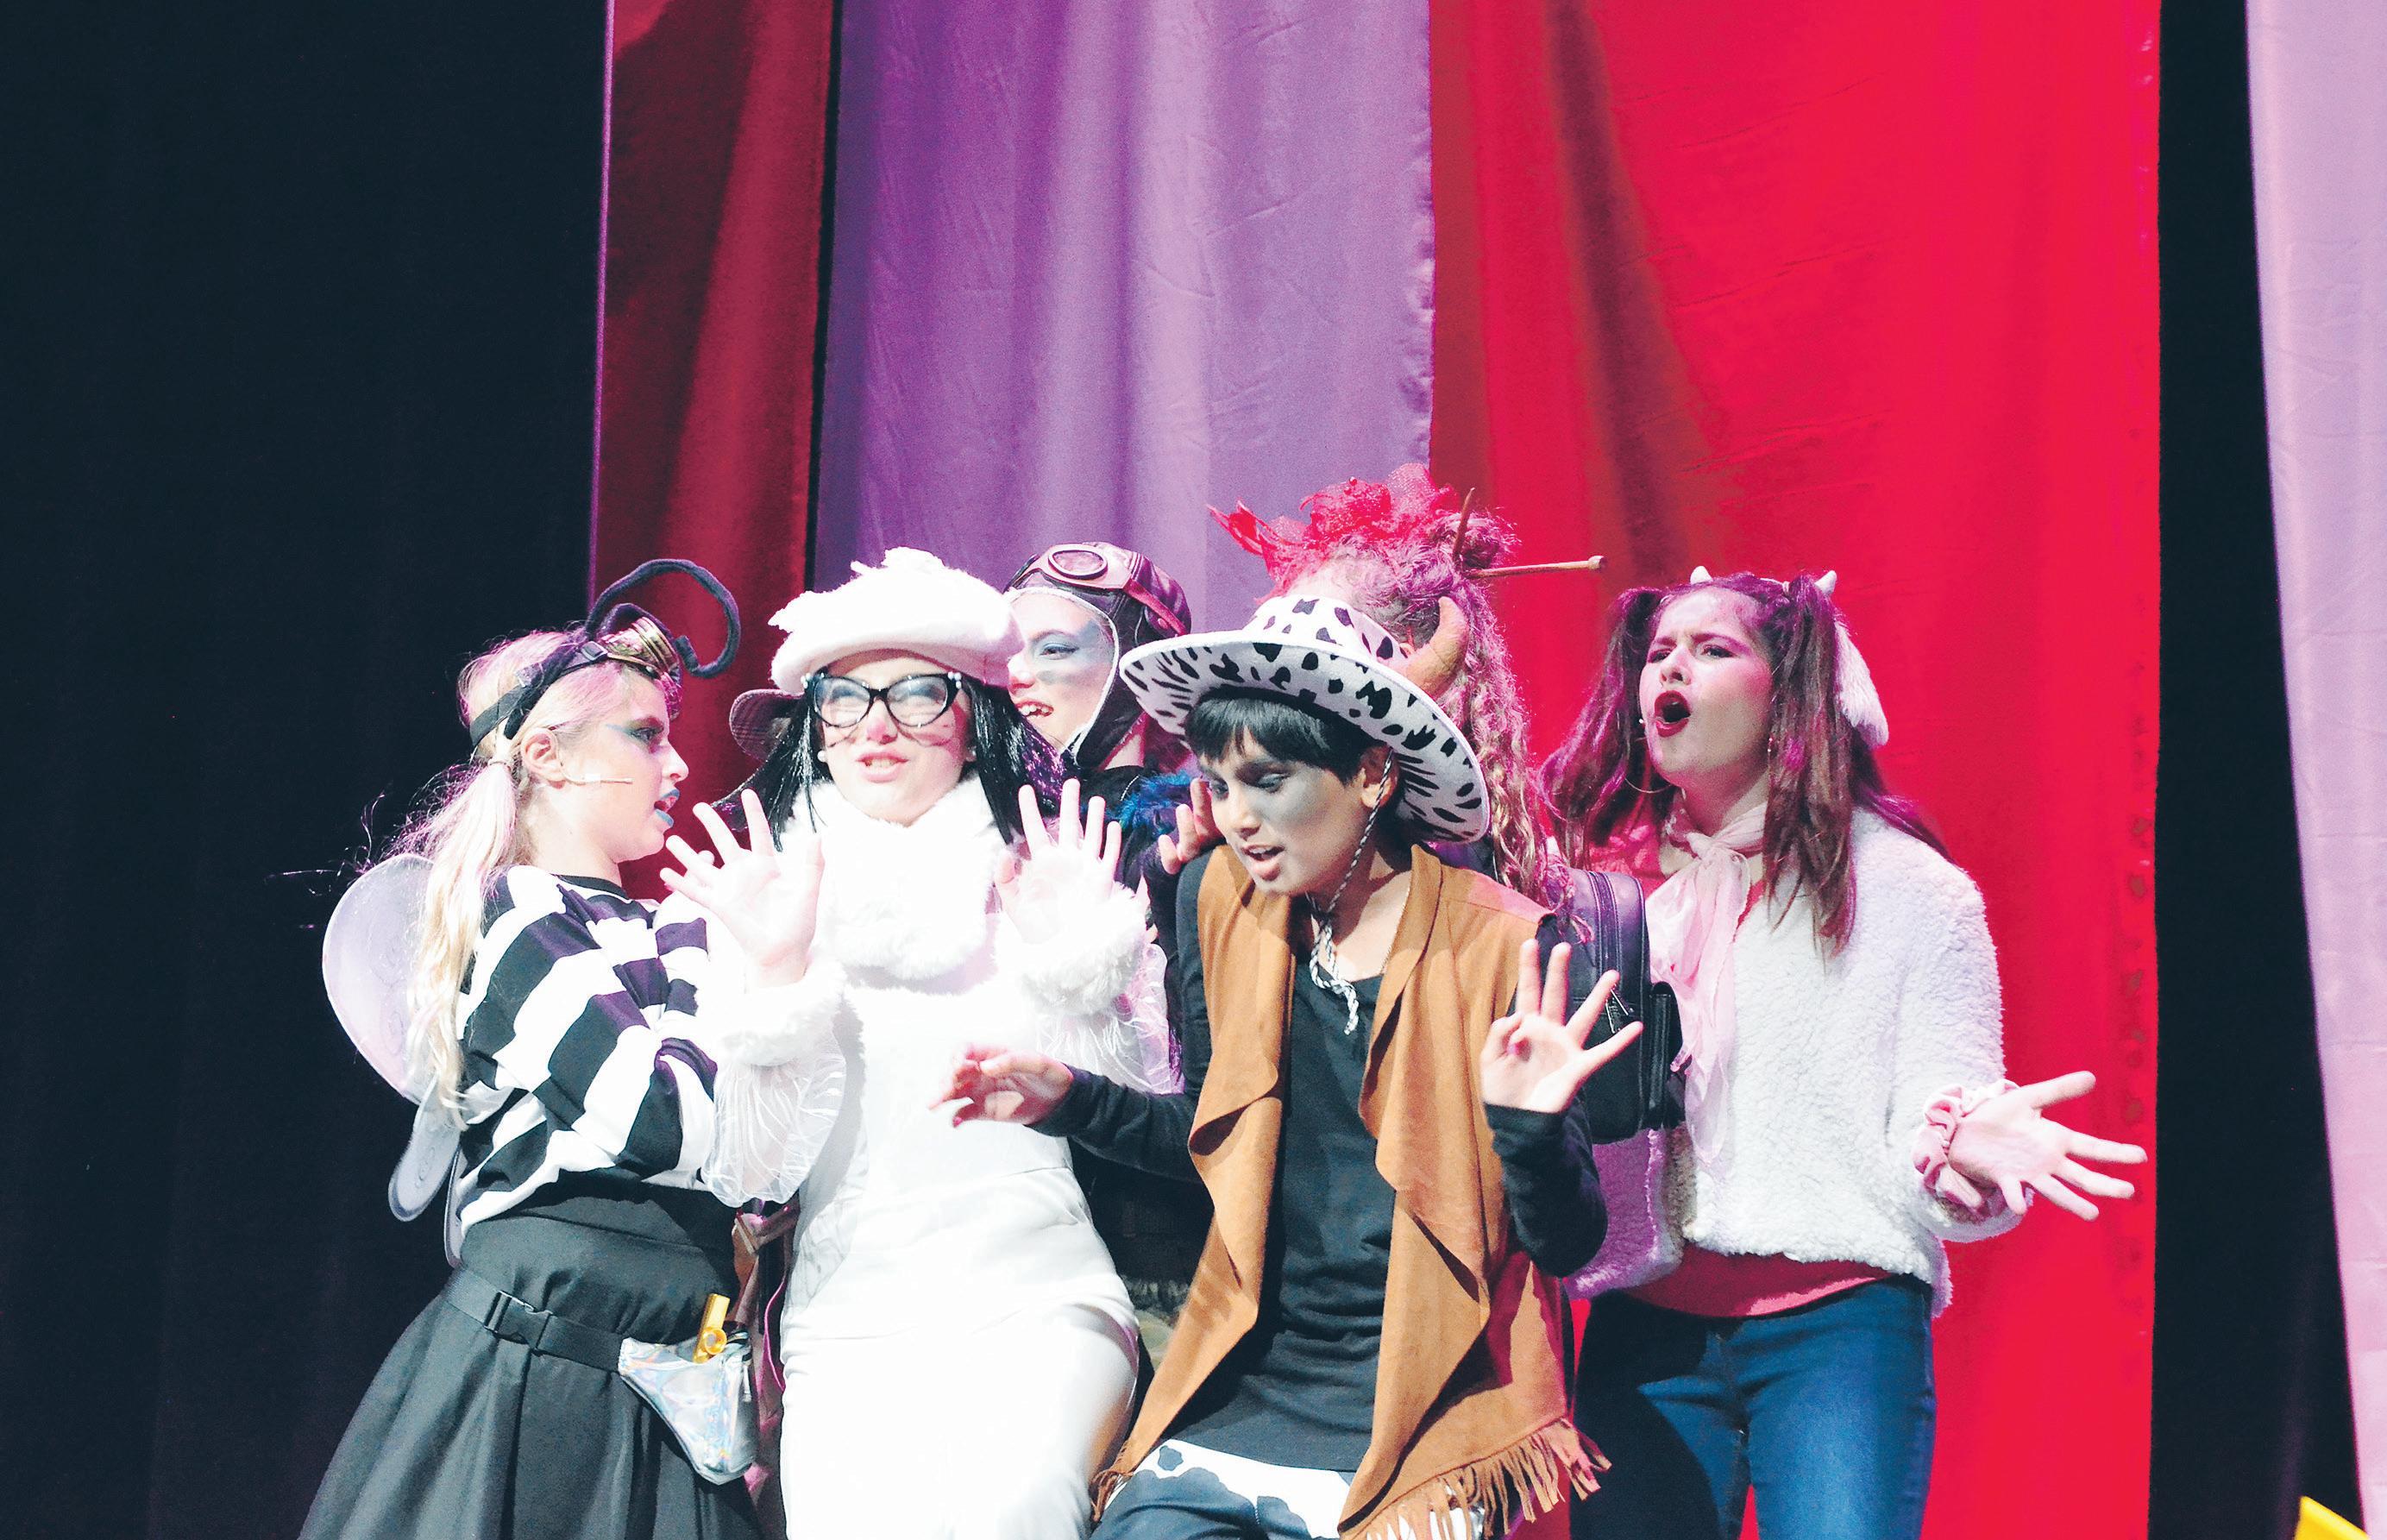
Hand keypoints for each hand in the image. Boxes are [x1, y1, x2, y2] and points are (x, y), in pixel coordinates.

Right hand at [659, 789, 823, 985]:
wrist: (783, 951)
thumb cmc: (797, 924)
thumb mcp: (808, 892)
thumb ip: (814, 865)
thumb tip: (817, 835)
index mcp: (768, 867)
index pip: (759, 834)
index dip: (754, 814)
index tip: (748, 794)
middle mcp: (745, 874)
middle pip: (725, 842)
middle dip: (712, 824)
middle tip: (699, 806)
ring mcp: (730, 890)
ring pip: (703, 866)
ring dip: (686, 854)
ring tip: (670, 839)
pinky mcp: (719, 906)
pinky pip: (696, 892)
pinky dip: (680, 884)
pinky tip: (665, 874)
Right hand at [936, 1044, 1074, 1125]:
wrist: (1057, 1099)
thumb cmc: (1047, 1074)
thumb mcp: (1036, 1063)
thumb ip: (1013, 1062)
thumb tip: (986, 1067)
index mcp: (991, 1054)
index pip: (966, 1050)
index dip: (958, 1056)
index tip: (959, 1066)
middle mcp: (980, 1071)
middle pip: (955, 1071)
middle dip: (946, 1079)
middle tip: (944, 1090)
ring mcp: (980, 1090)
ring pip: (954, 1091)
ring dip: (943, 1096)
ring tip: (934, 1105)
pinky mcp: (984, 1109)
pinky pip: (965, 1113)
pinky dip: (957, 1117)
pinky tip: (955, 1122)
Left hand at [997, 780, 1122, 944]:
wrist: (1063, 950)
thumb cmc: (1037, 929)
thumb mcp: (1014, 905)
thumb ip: (1005, 879)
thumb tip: (1005, 852)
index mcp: (1042, 864)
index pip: (1035, 830)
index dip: (1030, 810)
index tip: (1025, 789)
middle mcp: (1065, 861)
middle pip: (1068, 825)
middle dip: (1069, 804)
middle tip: (1071, 782)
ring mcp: (1085, 868)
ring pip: (1091, 835)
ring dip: (1093, 818)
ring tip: (1095, 798)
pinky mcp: (1102, 880)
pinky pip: (1108, 855)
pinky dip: (1111, 841)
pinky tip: (1113, 825)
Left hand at [1154, 778, 1217, 875]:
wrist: (1178, 873)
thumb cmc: (1193, 838)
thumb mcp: (1201, 820)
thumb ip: (1205, 805)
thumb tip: (1206, 782)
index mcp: (1216, 835)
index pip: (1219, 818)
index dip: (1214, 800)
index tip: (1209, 780)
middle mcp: (1207, 848)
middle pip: (1208, 828)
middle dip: (1203, 805)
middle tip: (1198, 784)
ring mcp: (1192, 860)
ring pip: (1191, 846)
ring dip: (1187, 827)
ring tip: (1183, 808)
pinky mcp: (1176, 869)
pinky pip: (1172, 864)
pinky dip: (1168, 853)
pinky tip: (1163, 839)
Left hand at [1479, 941, 1644, 1113]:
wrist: (1519, 1122)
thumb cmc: (1502, 1091)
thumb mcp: (1489, 1060)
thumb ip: (1498, 1034)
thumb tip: (1518, 1016)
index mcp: (1525, 1027)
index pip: (1527, 991)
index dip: (1528, 969)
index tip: (1530, 943)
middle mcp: (1549, 1031)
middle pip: (1556, 994)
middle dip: (1559, 971)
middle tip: (1564, 947)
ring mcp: (1566, 1047)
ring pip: (1585, 1015)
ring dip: (1598, 996)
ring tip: (1613, 974)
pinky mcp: (1579, 1067)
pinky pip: (1603, 1052)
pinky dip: (1620, 1041)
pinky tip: (1636, 1027)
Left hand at [1945, 1070, 2146, 1219]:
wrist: (1964, 1130)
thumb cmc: (1998, 1116)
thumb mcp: (2030, 1097)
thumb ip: (2059, 1090)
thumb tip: (2092, 1077)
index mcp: (2055, 1140)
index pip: (2092, 1147)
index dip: (2116, 1152)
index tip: (2142, 1156)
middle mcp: (2047, 1161)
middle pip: (2081, 1176)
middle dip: (2104, 1184)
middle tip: (2128, 1191)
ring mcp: (2026, 1173)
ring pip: (2055, 1191)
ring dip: (2072, 1202)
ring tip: (2093, 1214)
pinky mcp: (2003, 1178)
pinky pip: (2012, 1191)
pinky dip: (2016, 1198)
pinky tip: (2021, 1207)